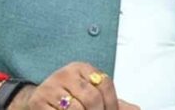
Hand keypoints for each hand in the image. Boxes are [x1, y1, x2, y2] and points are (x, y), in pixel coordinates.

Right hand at [10, 62, 138, 109]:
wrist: (36, 100)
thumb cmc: (69, 98)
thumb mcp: (90, 95)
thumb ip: (112, 102)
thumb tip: (137, 109)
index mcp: (82, 68)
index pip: (105, 84)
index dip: (112, 105)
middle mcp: (66, 74)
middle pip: (92, 98)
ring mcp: (50, 87)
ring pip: (75, 109)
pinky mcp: (38, 102)